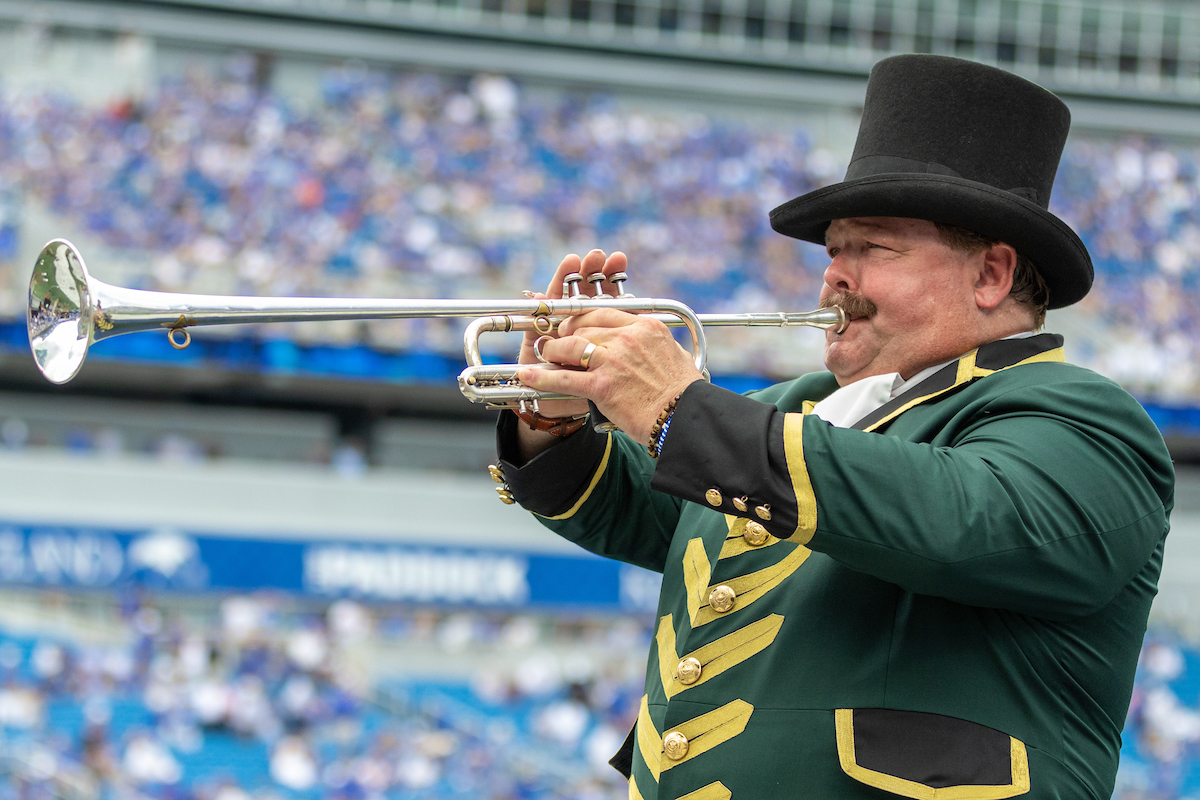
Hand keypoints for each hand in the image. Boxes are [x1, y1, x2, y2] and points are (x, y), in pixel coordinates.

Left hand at [518, 252, 702, 445]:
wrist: (687, 419)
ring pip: (571, 345)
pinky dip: (542, 376)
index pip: (605, 311)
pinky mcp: (602, 385)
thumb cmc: (684, 394)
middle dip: (567, 333)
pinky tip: (527, 376)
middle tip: (558, 341)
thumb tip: (642, 345)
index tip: (576, 324)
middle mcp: (628, 337)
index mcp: (646, 326)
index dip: (584, 317)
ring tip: (545, 355)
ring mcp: (614, 360)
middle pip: (585, 325)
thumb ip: (651, 345)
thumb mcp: (672, 356)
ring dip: (553, 350)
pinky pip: (563, 377)